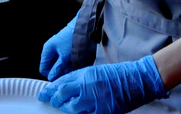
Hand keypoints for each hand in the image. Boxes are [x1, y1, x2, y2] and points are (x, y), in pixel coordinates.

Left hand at [38, 55, 167, 113]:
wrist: (136, 81)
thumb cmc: (117, 75)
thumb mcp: (94, 71)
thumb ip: (78, 79)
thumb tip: (62, 86)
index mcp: (86, 76)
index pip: (61, 85)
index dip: (50, 91)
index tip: (44, 94)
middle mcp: (89, 88)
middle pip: (63, 97)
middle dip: (56, 100)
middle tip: (53, 101)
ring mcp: (96, 103)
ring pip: (72, 109)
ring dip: (67, 109)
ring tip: (66, 107)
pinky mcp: (103, 113)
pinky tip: (80, 113)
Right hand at [40, 16, 78, 80]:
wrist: (83, 28)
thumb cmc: (72, 40)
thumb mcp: (64, 57)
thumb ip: (57, 69)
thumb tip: (51, 78)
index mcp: (48, 51)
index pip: (43, 69)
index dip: (51, 74)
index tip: (59, 77)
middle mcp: (52, 50)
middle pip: (52, 67)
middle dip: (60, 71)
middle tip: (68, 70)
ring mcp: (59, 49)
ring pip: (60, 64)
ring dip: (66, 67)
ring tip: (73, 65)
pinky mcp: (66, 49)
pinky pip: (65, 60)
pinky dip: (70, 63)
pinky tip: (76, 61)